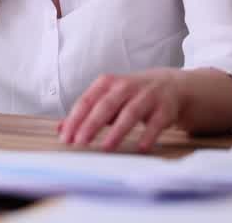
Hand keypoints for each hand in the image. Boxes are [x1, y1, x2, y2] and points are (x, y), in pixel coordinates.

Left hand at [56, 69, 190, 151]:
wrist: (171, 86)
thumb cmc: (132, 95)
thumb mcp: (108, 98)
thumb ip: (85, 113)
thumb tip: (60, 128)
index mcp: (107, 83)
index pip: (87, 101)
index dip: (75, 119)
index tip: (66, 137)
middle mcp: (126, 86)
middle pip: (106, 105)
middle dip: (91, 124)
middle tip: (80, 142)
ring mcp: (147, 96)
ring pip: (130, 113)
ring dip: (118, 131)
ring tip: (106, 147)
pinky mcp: (165, 108)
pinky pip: (156, 123)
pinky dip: (148, 135)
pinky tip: (141, 147)